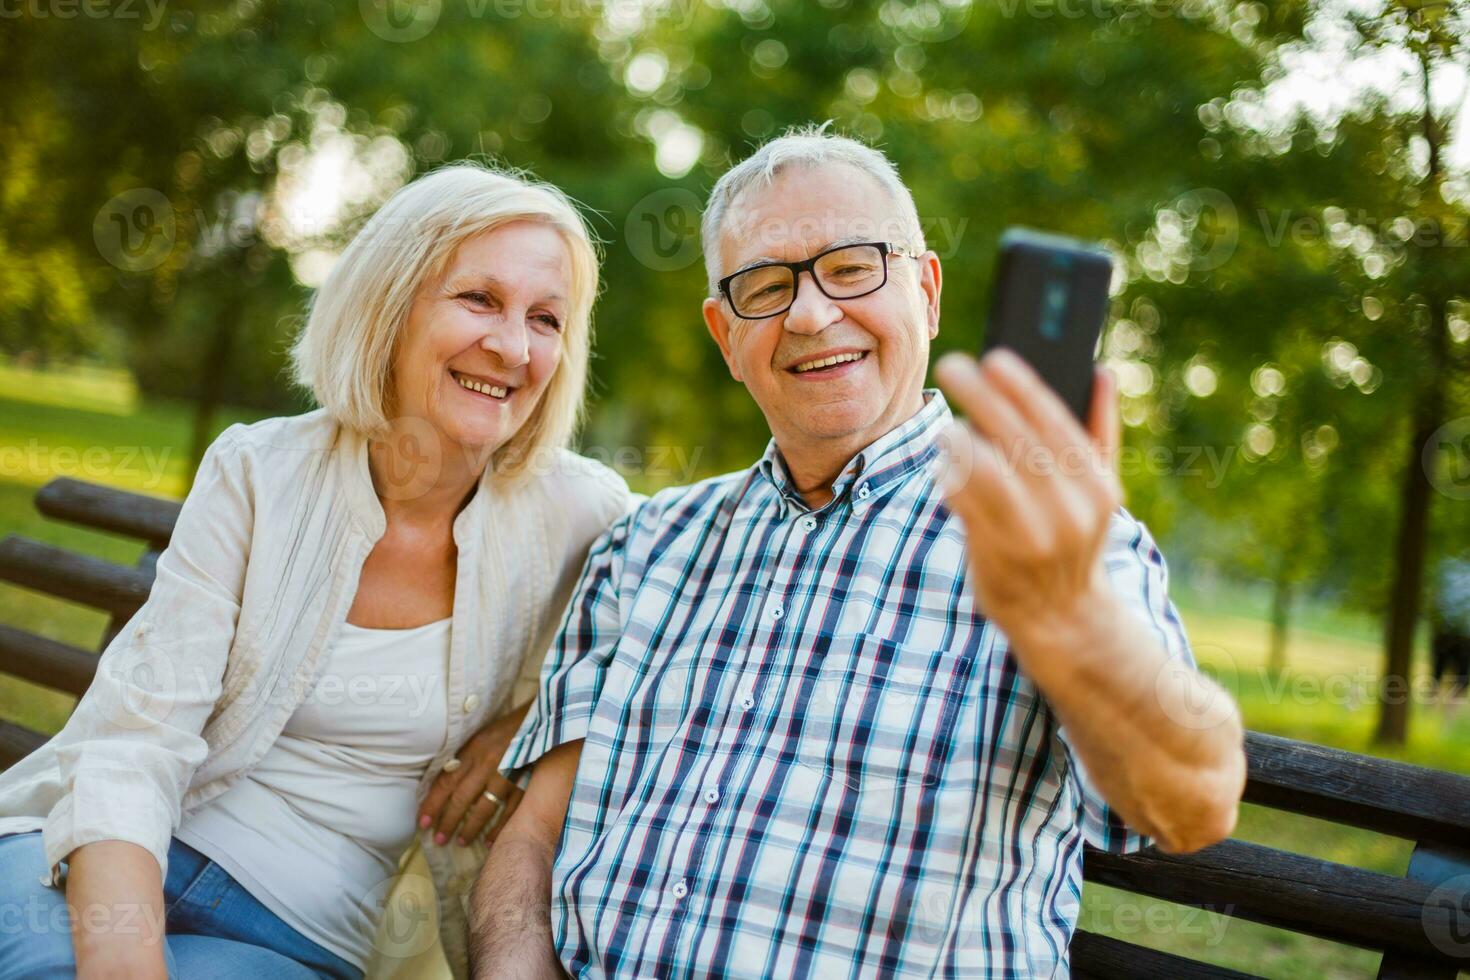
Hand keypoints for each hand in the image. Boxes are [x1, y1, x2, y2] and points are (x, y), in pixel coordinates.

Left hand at [420, 703, 528, 847]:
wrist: (543, 720)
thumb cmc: (509, 728)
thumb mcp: (481, 736)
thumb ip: (465, 757)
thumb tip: (443, 781)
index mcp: (473, 751)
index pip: (446, 782)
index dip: (432, 804)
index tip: (422, 823)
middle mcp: (487, 765)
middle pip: (462, 799)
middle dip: (448, 822)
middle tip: (439, 840)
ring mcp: (507, 776)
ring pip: (483, 809)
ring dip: (470, 829)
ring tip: (460, 843)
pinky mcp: (525, 784)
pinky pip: (509, 812)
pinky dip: (499, 828)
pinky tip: (490, 841)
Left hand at [934, 348, 1123, 655]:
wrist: (1063, 619)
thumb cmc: (1074, 540)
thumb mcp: (1100, 491)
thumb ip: (1100, 431)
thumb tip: (1101, 372)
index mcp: (1096, 486)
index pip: (1056, 423)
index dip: (1022, 387)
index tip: (996, 357)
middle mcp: (1069, 509)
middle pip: (1016, 438)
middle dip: (980, 396)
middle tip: (952, 366)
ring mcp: (1032, 533)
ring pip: (985, 469)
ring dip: (960, 440)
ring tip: (947, 428)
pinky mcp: (996, 552)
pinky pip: (963, 501)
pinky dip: (949, 477)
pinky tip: (944, 466)